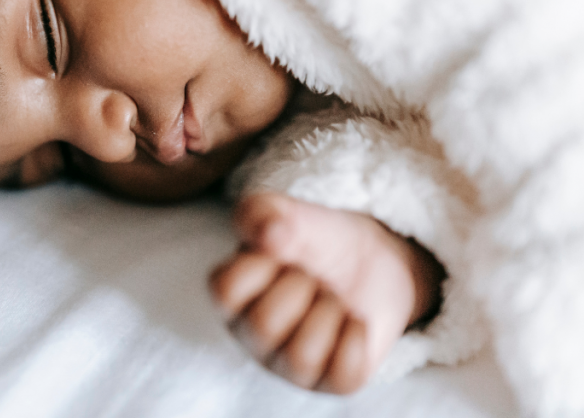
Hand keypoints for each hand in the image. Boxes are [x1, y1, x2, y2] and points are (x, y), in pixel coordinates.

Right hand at [209, 193, 443, 392]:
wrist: (368, 260)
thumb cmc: (312, 240)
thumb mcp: (284, 213)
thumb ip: (262, 212)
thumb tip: (268, 235)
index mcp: (232, 296)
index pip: (225, 290)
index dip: (261, 263)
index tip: (280, 248)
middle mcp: (251, 336)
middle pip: (263, 326)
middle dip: (301, 287)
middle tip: (312, 274)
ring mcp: (288, 364)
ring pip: (300, 358)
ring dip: (328, 313)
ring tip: (333, 299)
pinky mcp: (330, 379)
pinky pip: (342, 374)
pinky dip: (355, 338)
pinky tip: (353, 320)